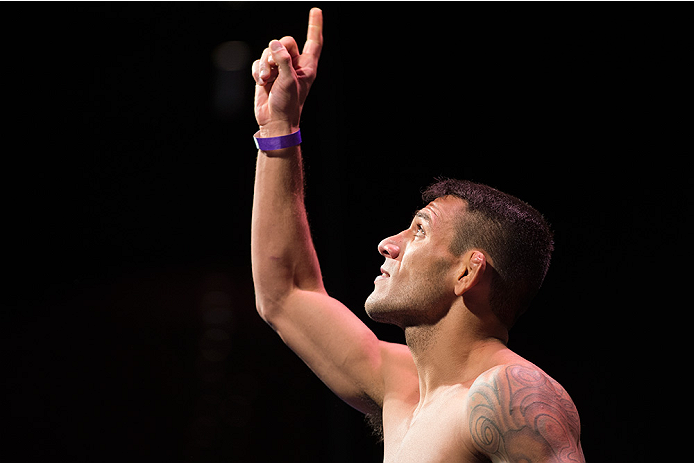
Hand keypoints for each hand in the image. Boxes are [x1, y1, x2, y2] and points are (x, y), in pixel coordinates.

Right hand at [252, 8, 322, 136]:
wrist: (274, 121)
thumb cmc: (288, 104)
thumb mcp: (289, 80)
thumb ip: (283, 59)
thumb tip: (274, 44)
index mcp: (307, 67)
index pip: (313, 42)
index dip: (314, 26)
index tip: (316, 10)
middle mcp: (294, 66)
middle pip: (284, 42)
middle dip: (276, 52)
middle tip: (274, 68)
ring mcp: (279, 69)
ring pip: (269, 52)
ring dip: (264, 65)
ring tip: (265, 80)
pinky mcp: (265, 74)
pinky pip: (258, 62)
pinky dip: (257, 71)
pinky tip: (260, 82)